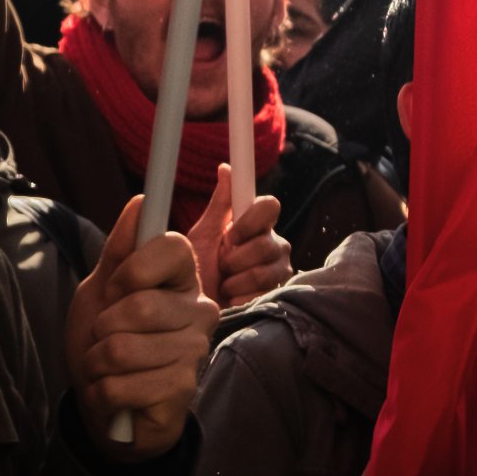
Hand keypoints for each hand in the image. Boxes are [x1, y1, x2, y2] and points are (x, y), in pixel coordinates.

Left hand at [66, 194, 218, 448]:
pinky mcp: (183, 388)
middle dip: (102, 328)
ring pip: (123, 348)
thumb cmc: (105, 343)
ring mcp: (194, 350)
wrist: (107, 406)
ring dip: (97, 363)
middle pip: (140, 305)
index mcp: (181, 279)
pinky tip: (116, 394)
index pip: (171, 246)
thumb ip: (119, 250)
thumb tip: (140, 202)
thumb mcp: (100, 291)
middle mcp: (199, 309)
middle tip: (106, 339)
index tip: (117, 289)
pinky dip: (103, 392)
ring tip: (108, 369)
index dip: (131, 269)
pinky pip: (121, 385)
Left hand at [186, 172, 292, 309]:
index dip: (250, 222)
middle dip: (237, 258)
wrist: (197, 307)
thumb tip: (225, 168)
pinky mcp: (279, 292)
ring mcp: (279, 269)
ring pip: (267, 270)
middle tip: (221, 264)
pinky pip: (265, 291)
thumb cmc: (198, 269)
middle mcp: (273, 244)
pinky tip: (233, 297)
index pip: (270, 206)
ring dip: (238, 279)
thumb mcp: (203, 235)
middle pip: (268, 243)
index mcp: (256, 224)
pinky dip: (242, 296)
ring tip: (225, 283)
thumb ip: (219, 204)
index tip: (230, 235)